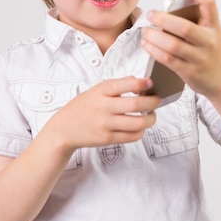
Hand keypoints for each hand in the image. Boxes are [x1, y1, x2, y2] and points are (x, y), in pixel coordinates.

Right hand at [44, 76, 159, 150]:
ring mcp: (105, 125)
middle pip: (135, 104)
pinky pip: (132, 136)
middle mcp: (103, 107)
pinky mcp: (107, 139)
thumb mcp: (95, 90)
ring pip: (138, 123)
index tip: (151, 83)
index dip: (141, 83)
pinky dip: (141, 131)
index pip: (124, 84)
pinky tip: (140, 126)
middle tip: (157, 100)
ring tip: (152, 115)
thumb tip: (139, 81)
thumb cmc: (82, 107)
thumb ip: (116, 85)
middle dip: (152, 102)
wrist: (63, 129)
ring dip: (151, 119)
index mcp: (100, 91)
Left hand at [141, 0, 220, 96]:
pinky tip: (146, 44)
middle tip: (151, 14)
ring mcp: (199, 57)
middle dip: (164, 19)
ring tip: (145, 31)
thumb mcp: (212, 30)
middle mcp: (208, 41)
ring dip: (154, 37)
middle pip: (184, 28)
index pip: (209, 2)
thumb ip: (204, 10)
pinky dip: (154, 51)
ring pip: (173, 46)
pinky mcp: (188, 71)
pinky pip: (168, 59)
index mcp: (214, 26)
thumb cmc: (212, 52)